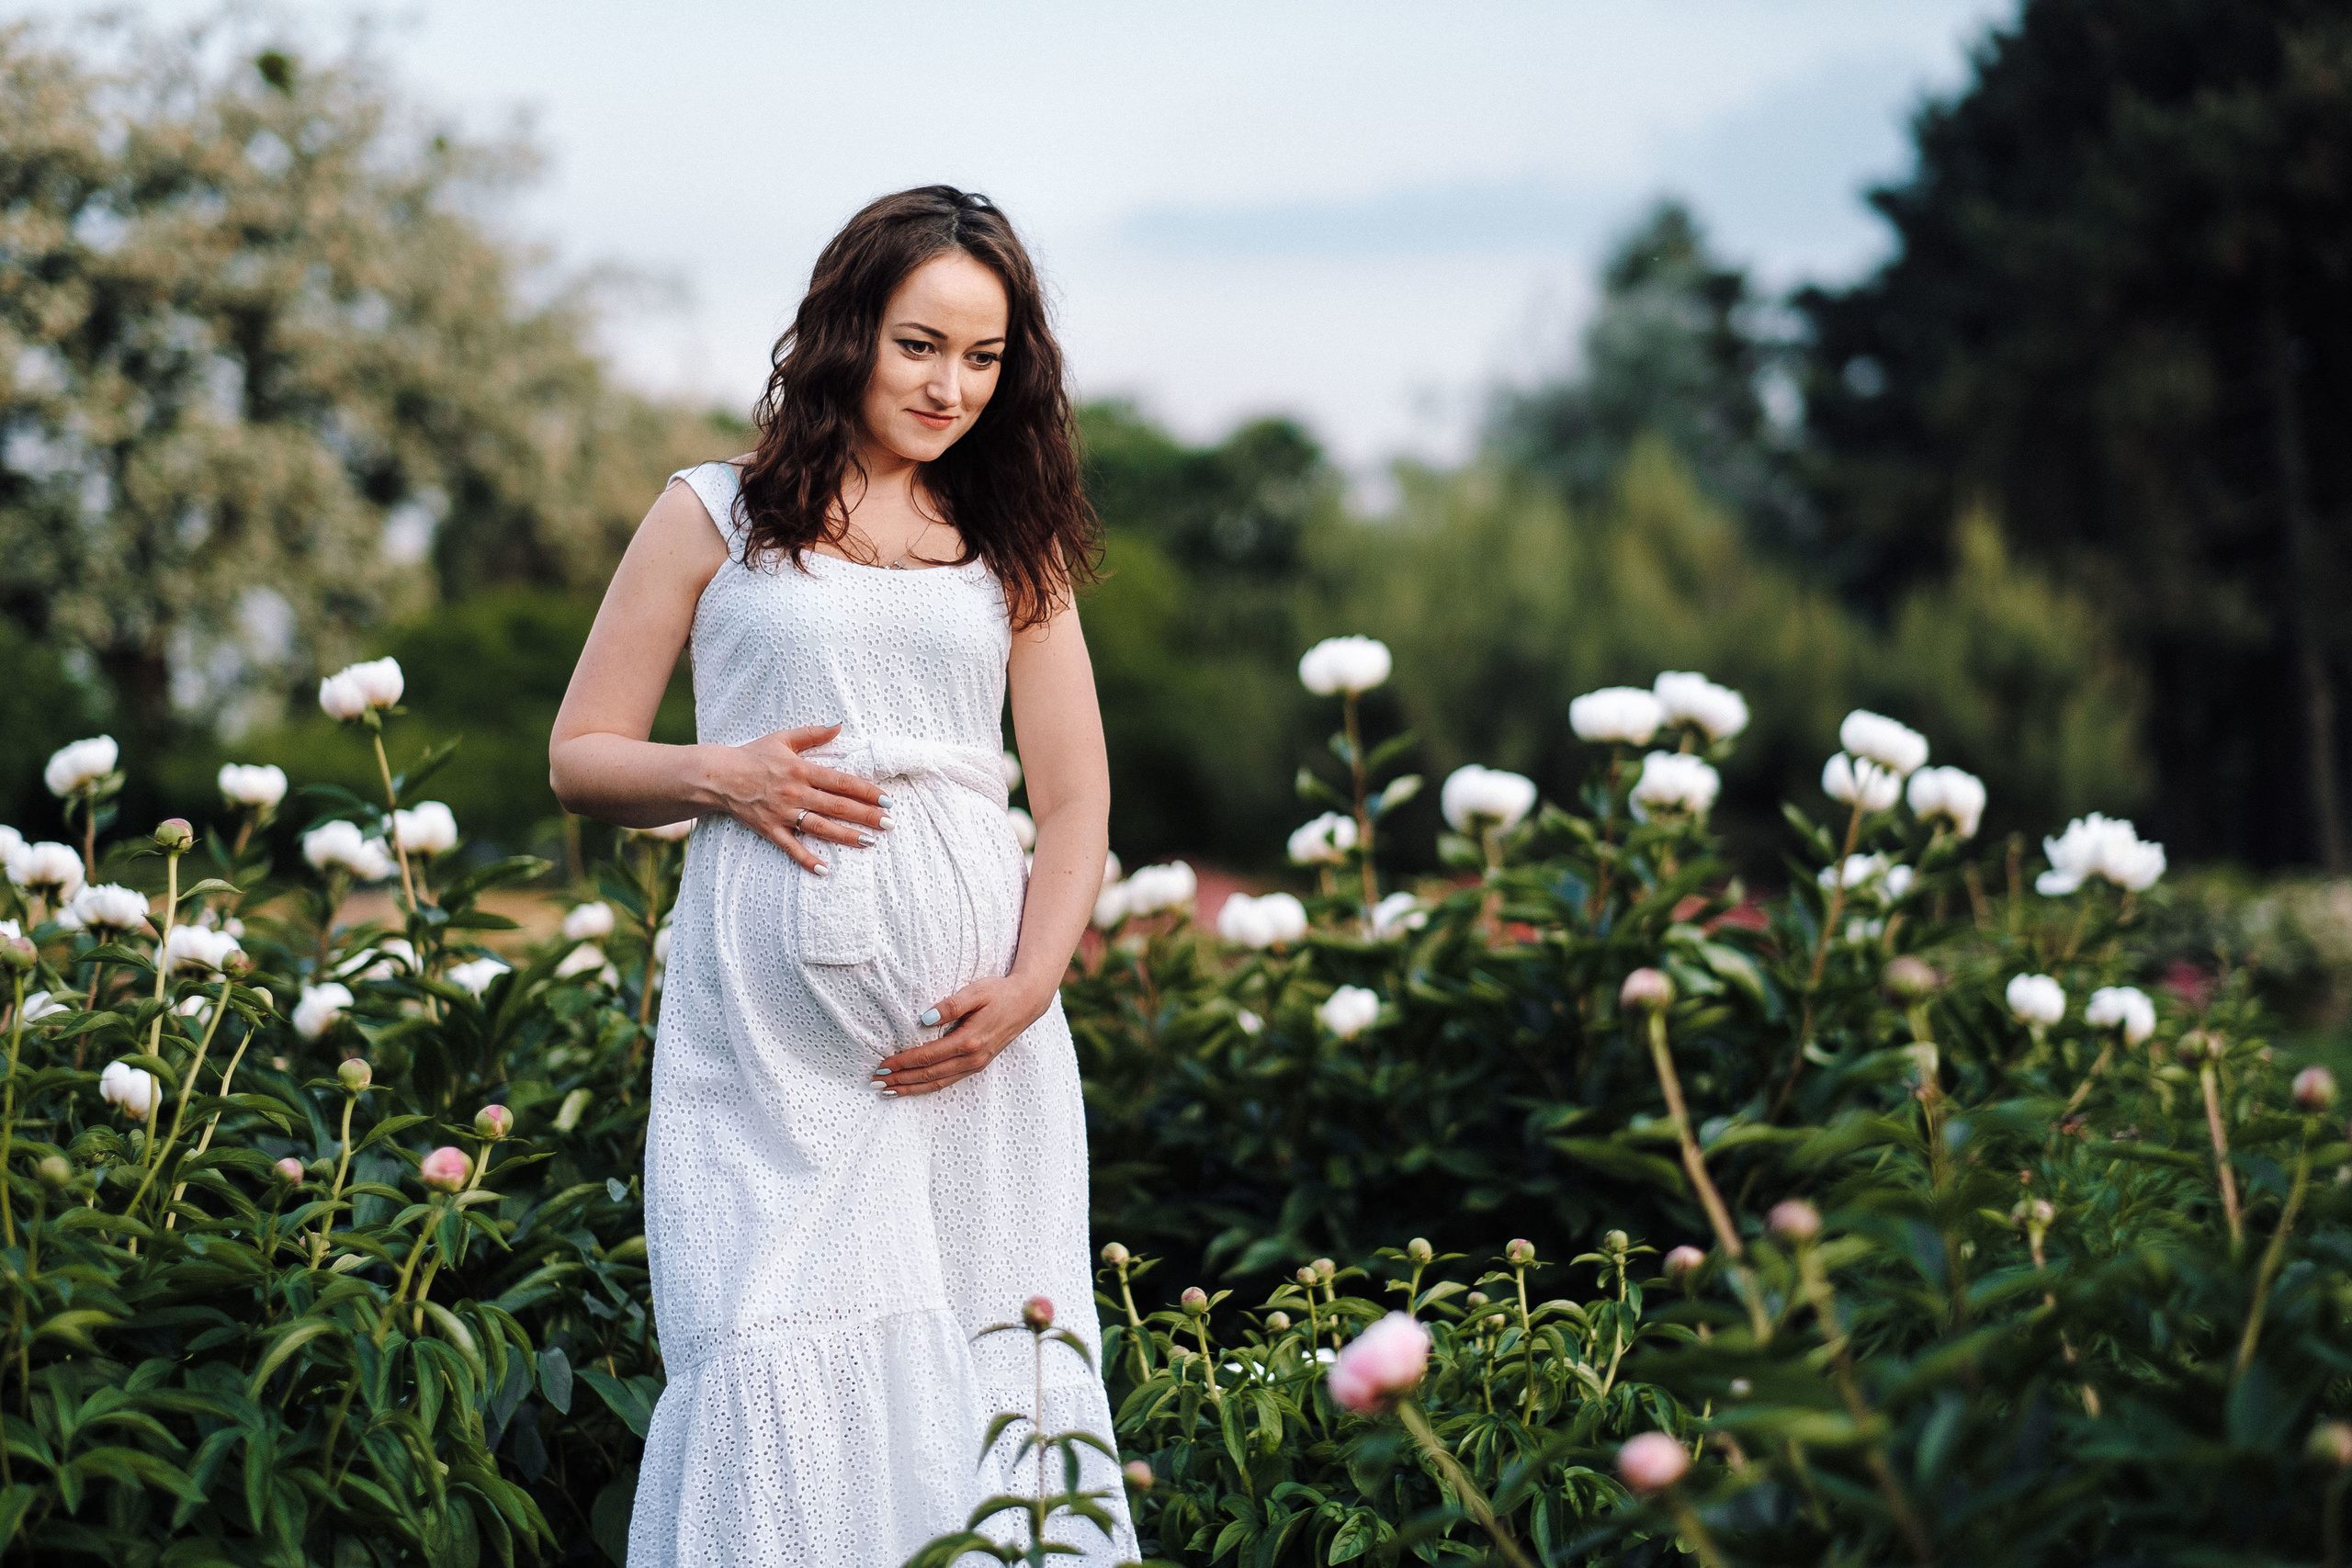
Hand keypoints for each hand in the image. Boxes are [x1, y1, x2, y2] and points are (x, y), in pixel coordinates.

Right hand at [721, 723, 890, 873]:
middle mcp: (796, 793)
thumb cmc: (753, 755)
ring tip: (870, 843)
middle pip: (837, 806)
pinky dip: (807, 859)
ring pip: (820, 827)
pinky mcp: (770, 829)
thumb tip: (840, 725)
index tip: (887, 799)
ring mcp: (783, 813)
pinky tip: (825, 870)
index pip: (842, 782)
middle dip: (866, 816)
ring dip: (846, 836)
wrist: (718, 776)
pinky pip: (791, 847)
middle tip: (890, 824)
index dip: (866, 791)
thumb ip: (813, 733)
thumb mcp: (783, 738)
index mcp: (802, 770)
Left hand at [872, 976, 1054, 1095]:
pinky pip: (948, 1082)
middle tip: (875, 1083)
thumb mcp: (976, 991)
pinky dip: (928, 1087)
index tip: (882, 1065)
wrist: (1027, 1002)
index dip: (903, 1062)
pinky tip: (914, 1087)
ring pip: (938, 1084)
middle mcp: (972, 1059)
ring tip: (888, 1091)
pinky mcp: (977, 1065)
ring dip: (911, 1088)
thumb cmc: (999, 993)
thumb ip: (950, 1005)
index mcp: (969, 1041)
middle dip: (900, 1080)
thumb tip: (924, 1019)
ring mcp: (976, 1065)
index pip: (928, 1057)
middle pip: (929, 1076)